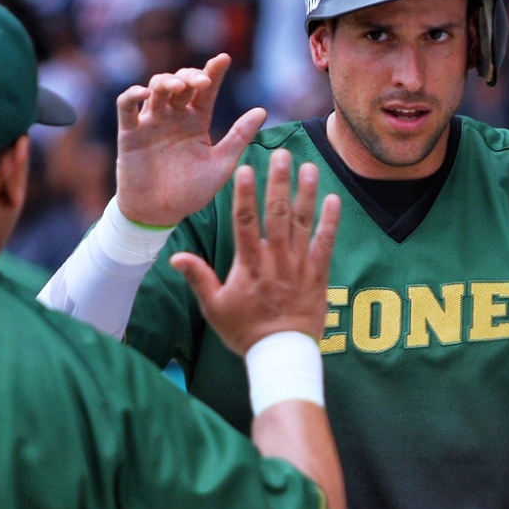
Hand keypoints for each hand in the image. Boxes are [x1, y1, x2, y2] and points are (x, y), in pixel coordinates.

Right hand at [116, 53, 266, 227]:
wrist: (160, 214)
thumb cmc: (191, 191)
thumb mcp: (221, 164)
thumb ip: (239, 137)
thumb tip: (263, 110)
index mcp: (197, 122)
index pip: (207, 91)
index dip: (214, 72)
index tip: (224, 59)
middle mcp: (174, 117)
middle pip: (181, 83)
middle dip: (191, 76)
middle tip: (202, 82)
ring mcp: (151, 123)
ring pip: (155, 88)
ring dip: (166, 81)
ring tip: (178, 87)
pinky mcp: (129, 133)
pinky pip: (126, 107)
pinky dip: (132, 95)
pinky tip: (144, 93)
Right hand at [170, 150, 340, 355]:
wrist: (281, 355)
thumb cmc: (245, 332)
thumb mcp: (214, 307)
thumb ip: (198, 278)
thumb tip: (174, 256)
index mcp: (249, 265)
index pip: (244, 222)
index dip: (245, 194)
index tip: (246, 169)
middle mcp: (275, 260)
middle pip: (277, 214)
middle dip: (279, 182)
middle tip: (281, 154)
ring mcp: (298, 266)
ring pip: (303, 224)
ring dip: (306, 194)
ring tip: (308, 167)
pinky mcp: (318, 276)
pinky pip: (326, 245)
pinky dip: (330, 223)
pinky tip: (334, 200)